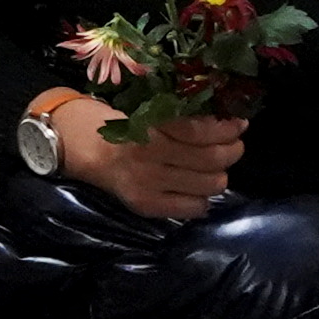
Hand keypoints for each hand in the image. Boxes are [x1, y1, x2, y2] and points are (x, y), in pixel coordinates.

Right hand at [46, 91, 241, 222]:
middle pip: (211, 159)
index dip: (227, 128)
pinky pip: (192, 208)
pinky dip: (202, 199)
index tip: (238, 124)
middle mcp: (149, 155)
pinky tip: (197, 190)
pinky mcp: (145, 204)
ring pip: (208, 184)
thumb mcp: (148, 110)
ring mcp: (147, 182)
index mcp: (150, 125)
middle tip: (234, 146)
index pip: (201, 130)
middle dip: (232, 151)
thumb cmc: (119, 122)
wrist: (80, 147)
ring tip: (214, 169)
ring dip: (219, 176)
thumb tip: (226, 125)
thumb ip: (182, 118)